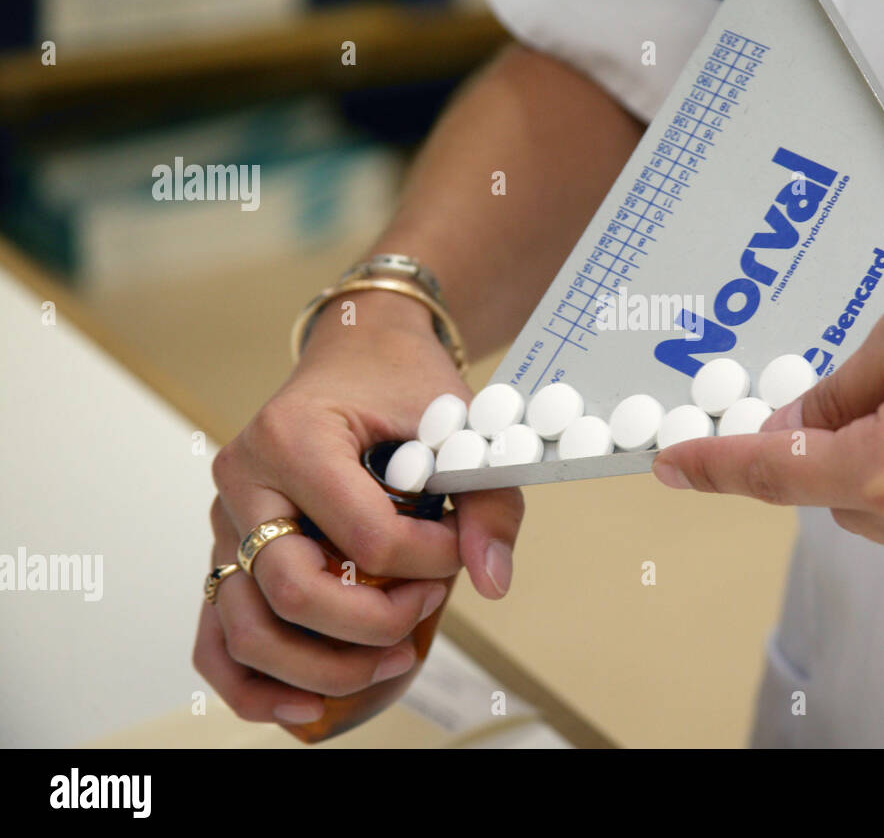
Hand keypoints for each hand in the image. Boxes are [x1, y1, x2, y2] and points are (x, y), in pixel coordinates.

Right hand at [193, 289, 523, 724]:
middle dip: (371, 623)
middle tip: (427, 606)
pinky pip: (216, 636)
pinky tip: (308, 704)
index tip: (458, 552)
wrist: (357, 354)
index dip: (426, 561)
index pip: (363, 534)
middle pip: (290, 590)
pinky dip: (254, 684)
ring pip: (245, 628)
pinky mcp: (226, 555)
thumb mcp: (457, 425)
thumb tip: (492, 579)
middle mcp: (244, 482)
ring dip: (320, 667)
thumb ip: (487, 500)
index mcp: (294, 437)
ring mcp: (225, 523)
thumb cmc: (401, 385)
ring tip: (390, 661)